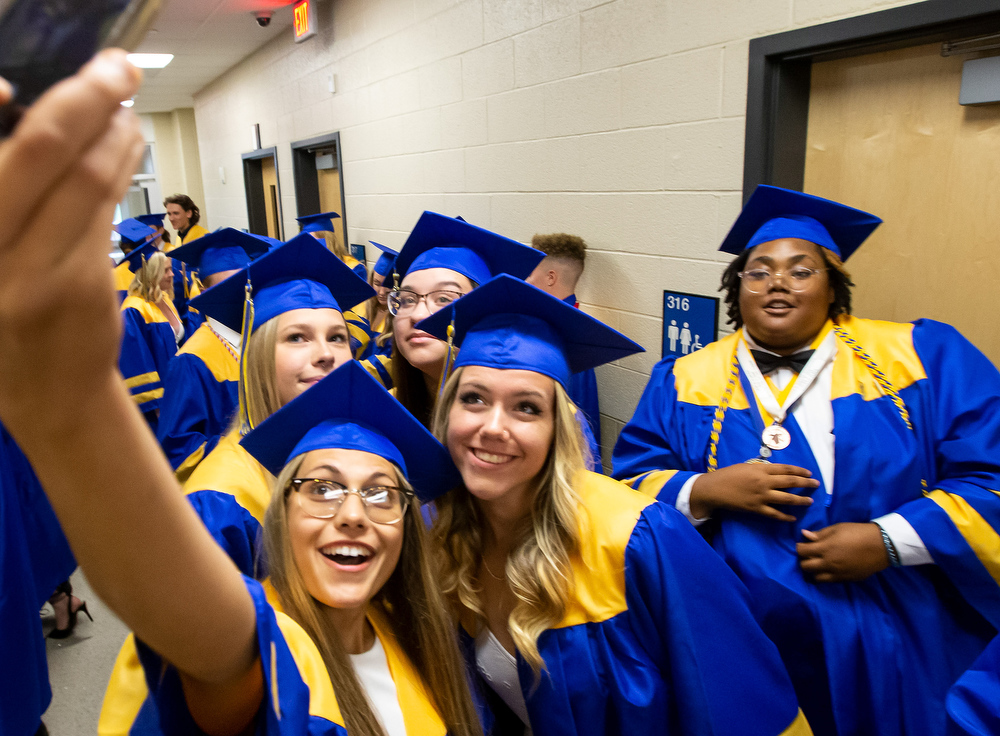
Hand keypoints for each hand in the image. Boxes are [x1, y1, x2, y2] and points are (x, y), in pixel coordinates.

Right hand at [0, 50, 142, 430]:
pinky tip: (127, 143)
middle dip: (84, 98)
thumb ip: (2, 199)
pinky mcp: (88, 285)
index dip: (9, 110)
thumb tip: (16, 112)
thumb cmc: (5, 325)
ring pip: (85, 178)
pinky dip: (120, 165)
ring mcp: (39, 272)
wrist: (51, 401)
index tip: (17, 78)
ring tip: (124, 101)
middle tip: (114, 66)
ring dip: (113, 129)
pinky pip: (106, 210)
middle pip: (40, 152)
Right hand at [690, 462, 817, 521]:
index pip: (786, 469)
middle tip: (816, 484)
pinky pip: (775, 514)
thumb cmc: (728, 475)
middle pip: (790, 482)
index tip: (809, 473)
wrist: (714, 488)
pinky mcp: (756, 508)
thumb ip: (761, 469)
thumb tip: (775, 472)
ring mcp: (761, 496)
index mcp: (761, 469)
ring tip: (809, 501)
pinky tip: (793, 518)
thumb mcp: (746, 466)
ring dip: (800, 500)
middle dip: (806, 483)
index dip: (799, 470)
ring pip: (787, 498)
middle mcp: (764, 481)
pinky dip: (785, 516)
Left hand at [797, 523, 888, 582]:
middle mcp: (828, 563)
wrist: (881, 546)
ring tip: (818, 563)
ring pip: (816, 577)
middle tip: (809, 554)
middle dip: (803, 560)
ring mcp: (837, 573)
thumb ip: (820, 534)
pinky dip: (826, 576)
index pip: (802, 551)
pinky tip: (829, 569)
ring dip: (814, 570)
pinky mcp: (846, 579)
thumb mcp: (837, 528)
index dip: (799, 547)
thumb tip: (805, 535)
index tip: (802, 544)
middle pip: (805, 566)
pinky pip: (830, 581)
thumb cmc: (858, 532)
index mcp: (825, 548)